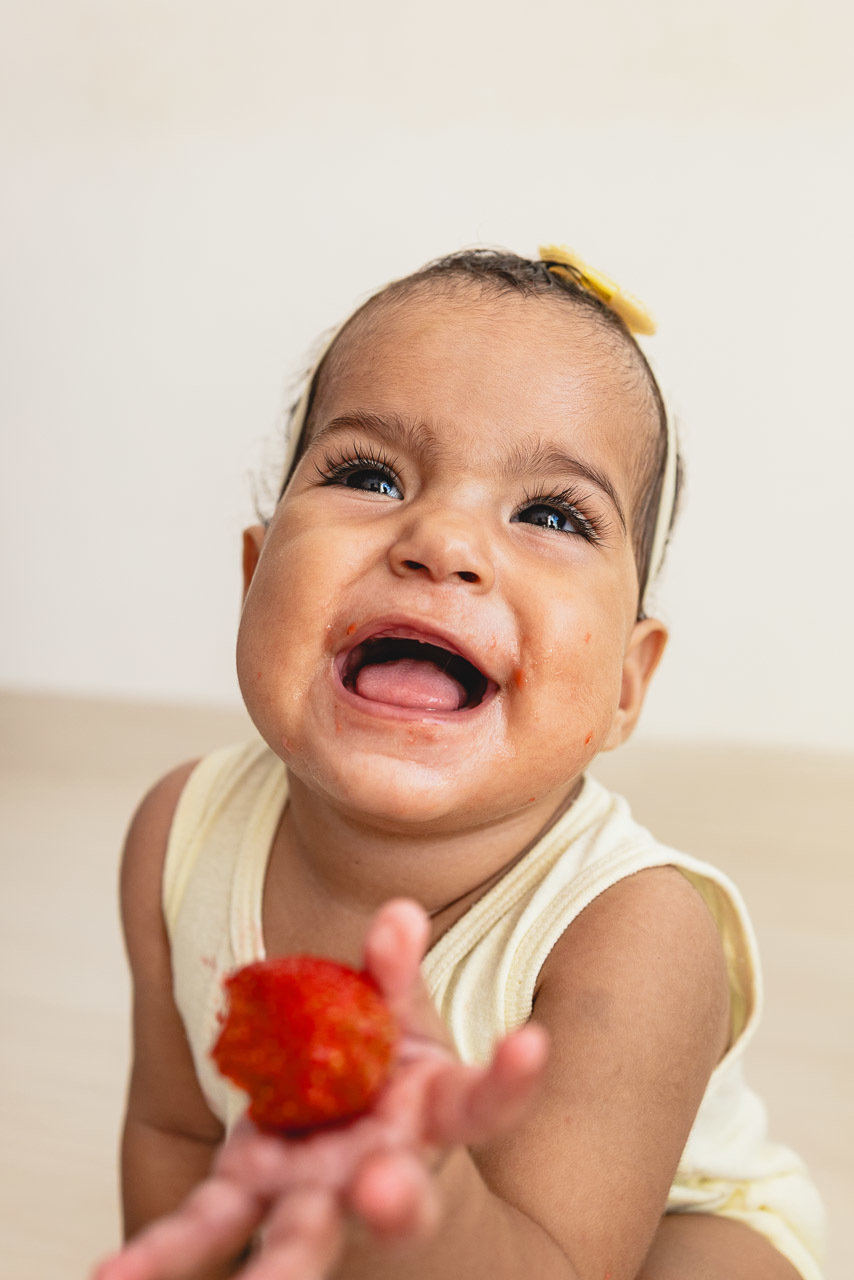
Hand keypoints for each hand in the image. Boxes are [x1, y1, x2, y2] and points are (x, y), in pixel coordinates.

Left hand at [93, 899, 548, 1279]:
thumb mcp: (397, 1012)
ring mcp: (315, 1197)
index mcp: (430, 1114)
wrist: (339, 1112)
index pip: (483, 1102)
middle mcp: (382, 1171)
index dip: (511, 1078)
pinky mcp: (248, 1197)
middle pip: (402, 1202)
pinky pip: (207, 1227)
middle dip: (400, 1204)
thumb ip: (394, 971)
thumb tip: (399, 912)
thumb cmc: (382, 1064)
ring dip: (283, 1267)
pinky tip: (117, 1275)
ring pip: (307, 1239)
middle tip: (387, 1192)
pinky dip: (162, 1252)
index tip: (531, 1042)